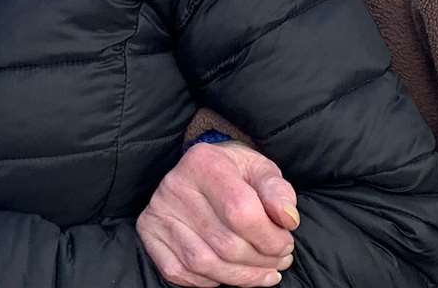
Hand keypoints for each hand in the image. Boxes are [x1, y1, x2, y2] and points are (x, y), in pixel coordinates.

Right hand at [137, 140, 298, 287]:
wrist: (202, 171)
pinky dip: (211, 280)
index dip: (270, 237)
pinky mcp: (149, 233)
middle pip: (225, 243)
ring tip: (265, 273)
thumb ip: (278, 192)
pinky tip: (232, 273)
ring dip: (241, 277)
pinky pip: (181, 273)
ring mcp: (158, 211)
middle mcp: (175, 185)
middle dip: (261, 261)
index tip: (286, 243)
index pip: (241, 211)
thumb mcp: (261, 170)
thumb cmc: (236, 173)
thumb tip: (288, 220)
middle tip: (280, 261)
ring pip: (203, 263)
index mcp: (204, 161)